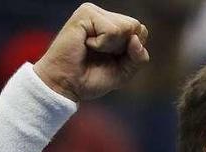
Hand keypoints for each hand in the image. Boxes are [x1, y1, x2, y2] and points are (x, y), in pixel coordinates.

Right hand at [33, 3, 149, 101]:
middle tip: (99, 54)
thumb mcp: (124, 72)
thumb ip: (139, 57)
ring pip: (126, 27)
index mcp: (112, 25)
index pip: (140, 31)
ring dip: (111, 47)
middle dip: (122, 48)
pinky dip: (102, 44)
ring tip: (91, 49)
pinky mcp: (85, 14)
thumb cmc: (90, 79)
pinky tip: (86, 44)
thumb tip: (136, 37)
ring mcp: (93, 12)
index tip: (110, 59)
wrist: (65, 85)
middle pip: (135, 26)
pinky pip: (112, 31)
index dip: (131, 52)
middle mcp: (103, 15)